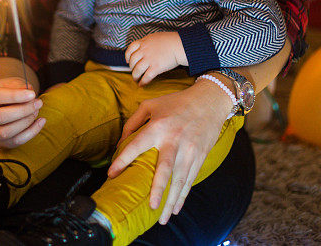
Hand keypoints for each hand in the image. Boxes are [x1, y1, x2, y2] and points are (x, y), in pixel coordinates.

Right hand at [0, 77, 44, 148]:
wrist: (3, 103)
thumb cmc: (8, 90)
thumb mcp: (12, 83)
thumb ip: (20, 86)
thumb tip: (29, 94)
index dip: (15, 96)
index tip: (32, 94)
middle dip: (22, 110)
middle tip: (38, 103)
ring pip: (5, 132)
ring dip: (26, 122)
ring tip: (37, 111)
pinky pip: (15, 141)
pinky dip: (31, 132)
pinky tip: (40, 121)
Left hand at [106, 82, 231, 224]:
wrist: (209, 101)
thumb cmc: (176, 103)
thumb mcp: (151, 105)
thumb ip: (133, 121)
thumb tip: (120, 141)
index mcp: (158, 126)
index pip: (137, 145)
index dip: (123, 159)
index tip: (111, 174)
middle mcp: (174, 140)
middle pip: (165, 169)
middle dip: (158, 189)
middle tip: (151, 206)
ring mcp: (189, 150)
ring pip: (180, 180)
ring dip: (171, 200)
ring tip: (162, 217)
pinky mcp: (199, 156)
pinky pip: (190, 179)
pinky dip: (182, 195)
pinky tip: (175, 208)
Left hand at [125, 32, 186, 85]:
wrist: (179, 45)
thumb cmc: (170, 40)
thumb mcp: (155, 37)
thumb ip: (148, 42)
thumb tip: (143, 46)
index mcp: (144, 42)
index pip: (130, 49)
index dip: (127, 56)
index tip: (127, 61)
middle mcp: (144, 51)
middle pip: (132, 61)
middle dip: (131, 68)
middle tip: (134, 71)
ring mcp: (149, 59)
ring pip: (137, 70)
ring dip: (135, 76)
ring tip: (136, 80)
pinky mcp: (156, 67)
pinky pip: (146, 77)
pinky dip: (142, 82)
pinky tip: (142, 85)